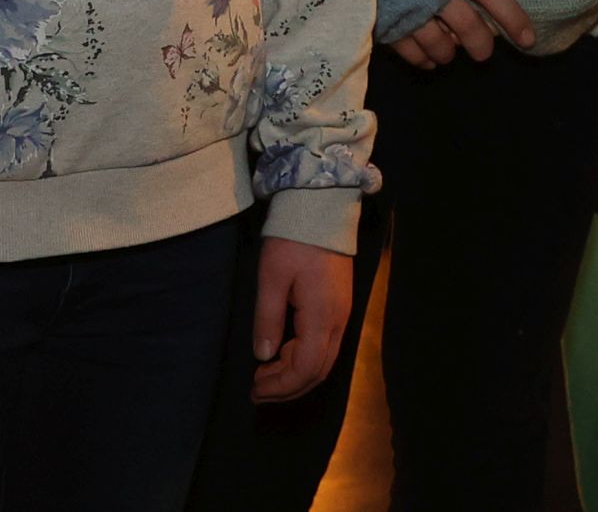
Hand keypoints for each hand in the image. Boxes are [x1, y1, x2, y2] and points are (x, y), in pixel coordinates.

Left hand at [249, 239, 354, 401]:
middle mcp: (338, 322)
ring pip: (324, 361)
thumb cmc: (294, 239)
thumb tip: (264, 356)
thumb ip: (267, 319)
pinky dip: (304, 360)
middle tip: (257, 390)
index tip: (255, 388)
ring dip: (296, 375)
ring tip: (266, 376)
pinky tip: (283, 354)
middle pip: (318, 372)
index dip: (280, 386)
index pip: (305, 369)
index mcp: (322, 317)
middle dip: (288, 388)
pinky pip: (325, 346)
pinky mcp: (340, 306)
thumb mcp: (271, 277)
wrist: (322, 207)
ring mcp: (342, 314)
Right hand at [386, 0, 536, 68]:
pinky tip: (425, 60)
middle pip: (470, 28)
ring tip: (449, 55)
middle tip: (483, 53)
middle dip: (481, 44)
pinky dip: (421, 58)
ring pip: (440, 45)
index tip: (528, 39)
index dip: (513, 19)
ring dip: (448, 53)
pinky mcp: (385, 22)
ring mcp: (411, 9)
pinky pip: (410, 50)